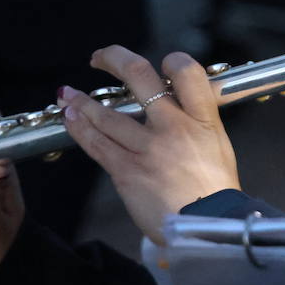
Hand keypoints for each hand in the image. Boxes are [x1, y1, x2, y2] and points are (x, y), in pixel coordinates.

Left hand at [63, 47, 240, 243]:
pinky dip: (79, 127)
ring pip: (106, 113)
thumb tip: (173, 99)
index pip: (187, 71)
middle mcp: (174, 126)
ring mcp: (148, 148)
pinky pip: (96, 144)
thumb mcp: (217, 143)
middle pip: (139, 76)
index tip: (160, 63)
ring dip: (81, 100)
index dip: (172, 60)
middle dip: (114, 59)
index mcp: (204, 118)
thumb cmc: (213, 187)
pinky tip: (69, 118)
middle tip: (100, 57)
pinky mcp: (127, 171)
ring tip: (68, 94)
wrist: (206, 227)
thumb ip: (195, 118)